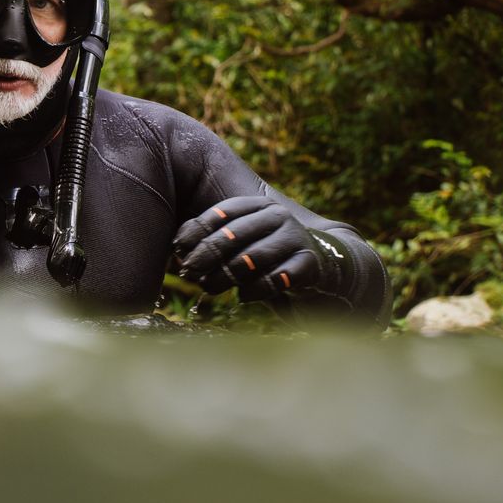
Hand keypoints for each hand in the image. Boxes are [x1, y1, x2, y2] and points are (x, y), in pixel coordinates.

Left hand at [172, 195, 346, 304]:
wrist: (325, 271)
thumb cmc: (270, 258)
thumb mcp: (243, 244)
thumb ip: (213, 240)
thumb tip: (177, 247)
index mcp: (260, 206)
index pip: (222, 213)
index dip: (196, 231)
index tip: (177, 249)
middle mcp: (279, 216)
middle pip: (233, 235)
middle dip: (206, 255)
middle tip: (189, 271)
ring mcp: (296, 238)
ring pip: (249, 258)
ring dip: (224, 276)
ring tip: (210, 287)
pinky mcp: (309, 265)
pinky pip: (274, 280)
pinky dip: (254, 291)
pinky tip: (244, 296)